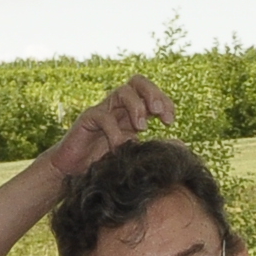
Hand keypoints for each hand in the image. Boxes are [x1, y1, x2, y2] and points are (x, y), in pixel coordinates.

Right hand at [41, 76, 173, 179]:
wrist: (74, 173)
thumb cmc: (106, 164)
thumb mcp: (135, 155)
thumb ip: (154, 147)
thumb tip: (181, 144)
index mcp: (132, 113)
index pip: (151, 94)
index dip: (164, 102)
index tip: (170, 122)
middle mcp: (118, 108)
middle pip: (137, 82)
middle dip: (152, 94)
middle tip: (159, 114)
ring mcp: (103, 111)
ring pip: (122, 92)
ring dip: (137, 107)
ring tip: (142, 128)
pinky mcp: (87, 120)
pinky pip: (103, 115)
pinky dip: (115, 130)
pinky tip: (121, 146)